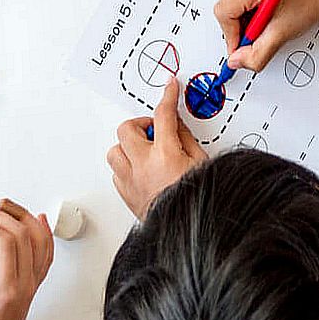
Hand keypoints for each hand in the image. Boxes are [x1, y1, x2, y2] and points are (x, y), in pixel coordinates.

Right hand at [0, 196, 53, 319]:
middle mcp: (24, 286)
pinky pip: (44, 255)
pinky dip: (42, 234)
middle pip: (21, 234)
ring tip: (2, 206)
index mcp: (6, 291)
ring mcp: (31, 287)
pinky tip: (36, 221)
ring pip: (38, 240)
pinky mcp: (30, 288)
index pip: (4, 242)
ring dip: (20, 217)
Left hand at [107, 79, 207, 220]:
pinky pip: (116, 173)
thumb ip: (187, 140)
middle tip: (155, 131)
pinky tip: (141, 171)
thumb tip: (177, 126)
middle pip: (127, 129)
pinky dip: (126, 167)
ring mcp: (132, 181)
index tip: (169, 87)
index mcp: (166, 155)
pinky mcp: (127, 196)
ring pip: (115, 151)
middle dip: (141, 125)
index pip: (163, 115)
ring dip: (128, 147)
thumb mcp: (203, 164)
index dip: (167, 97)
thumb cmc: (199, 202)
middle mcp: (143, 166)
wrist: (189, 232)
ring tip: (146, 152)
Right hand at [213, 0, 318, 72]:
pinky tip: (269, 8)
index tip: (242, 47)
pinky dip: (250, 5)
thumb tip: (237, 60)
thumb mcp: (284, 32)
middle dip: (240, 25)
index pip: (224, 12)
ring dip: (245, 15)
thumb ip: (257, 53)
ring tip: (269, 18)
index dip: (231, 35)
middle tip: (261, 33)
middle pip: (227, 5)